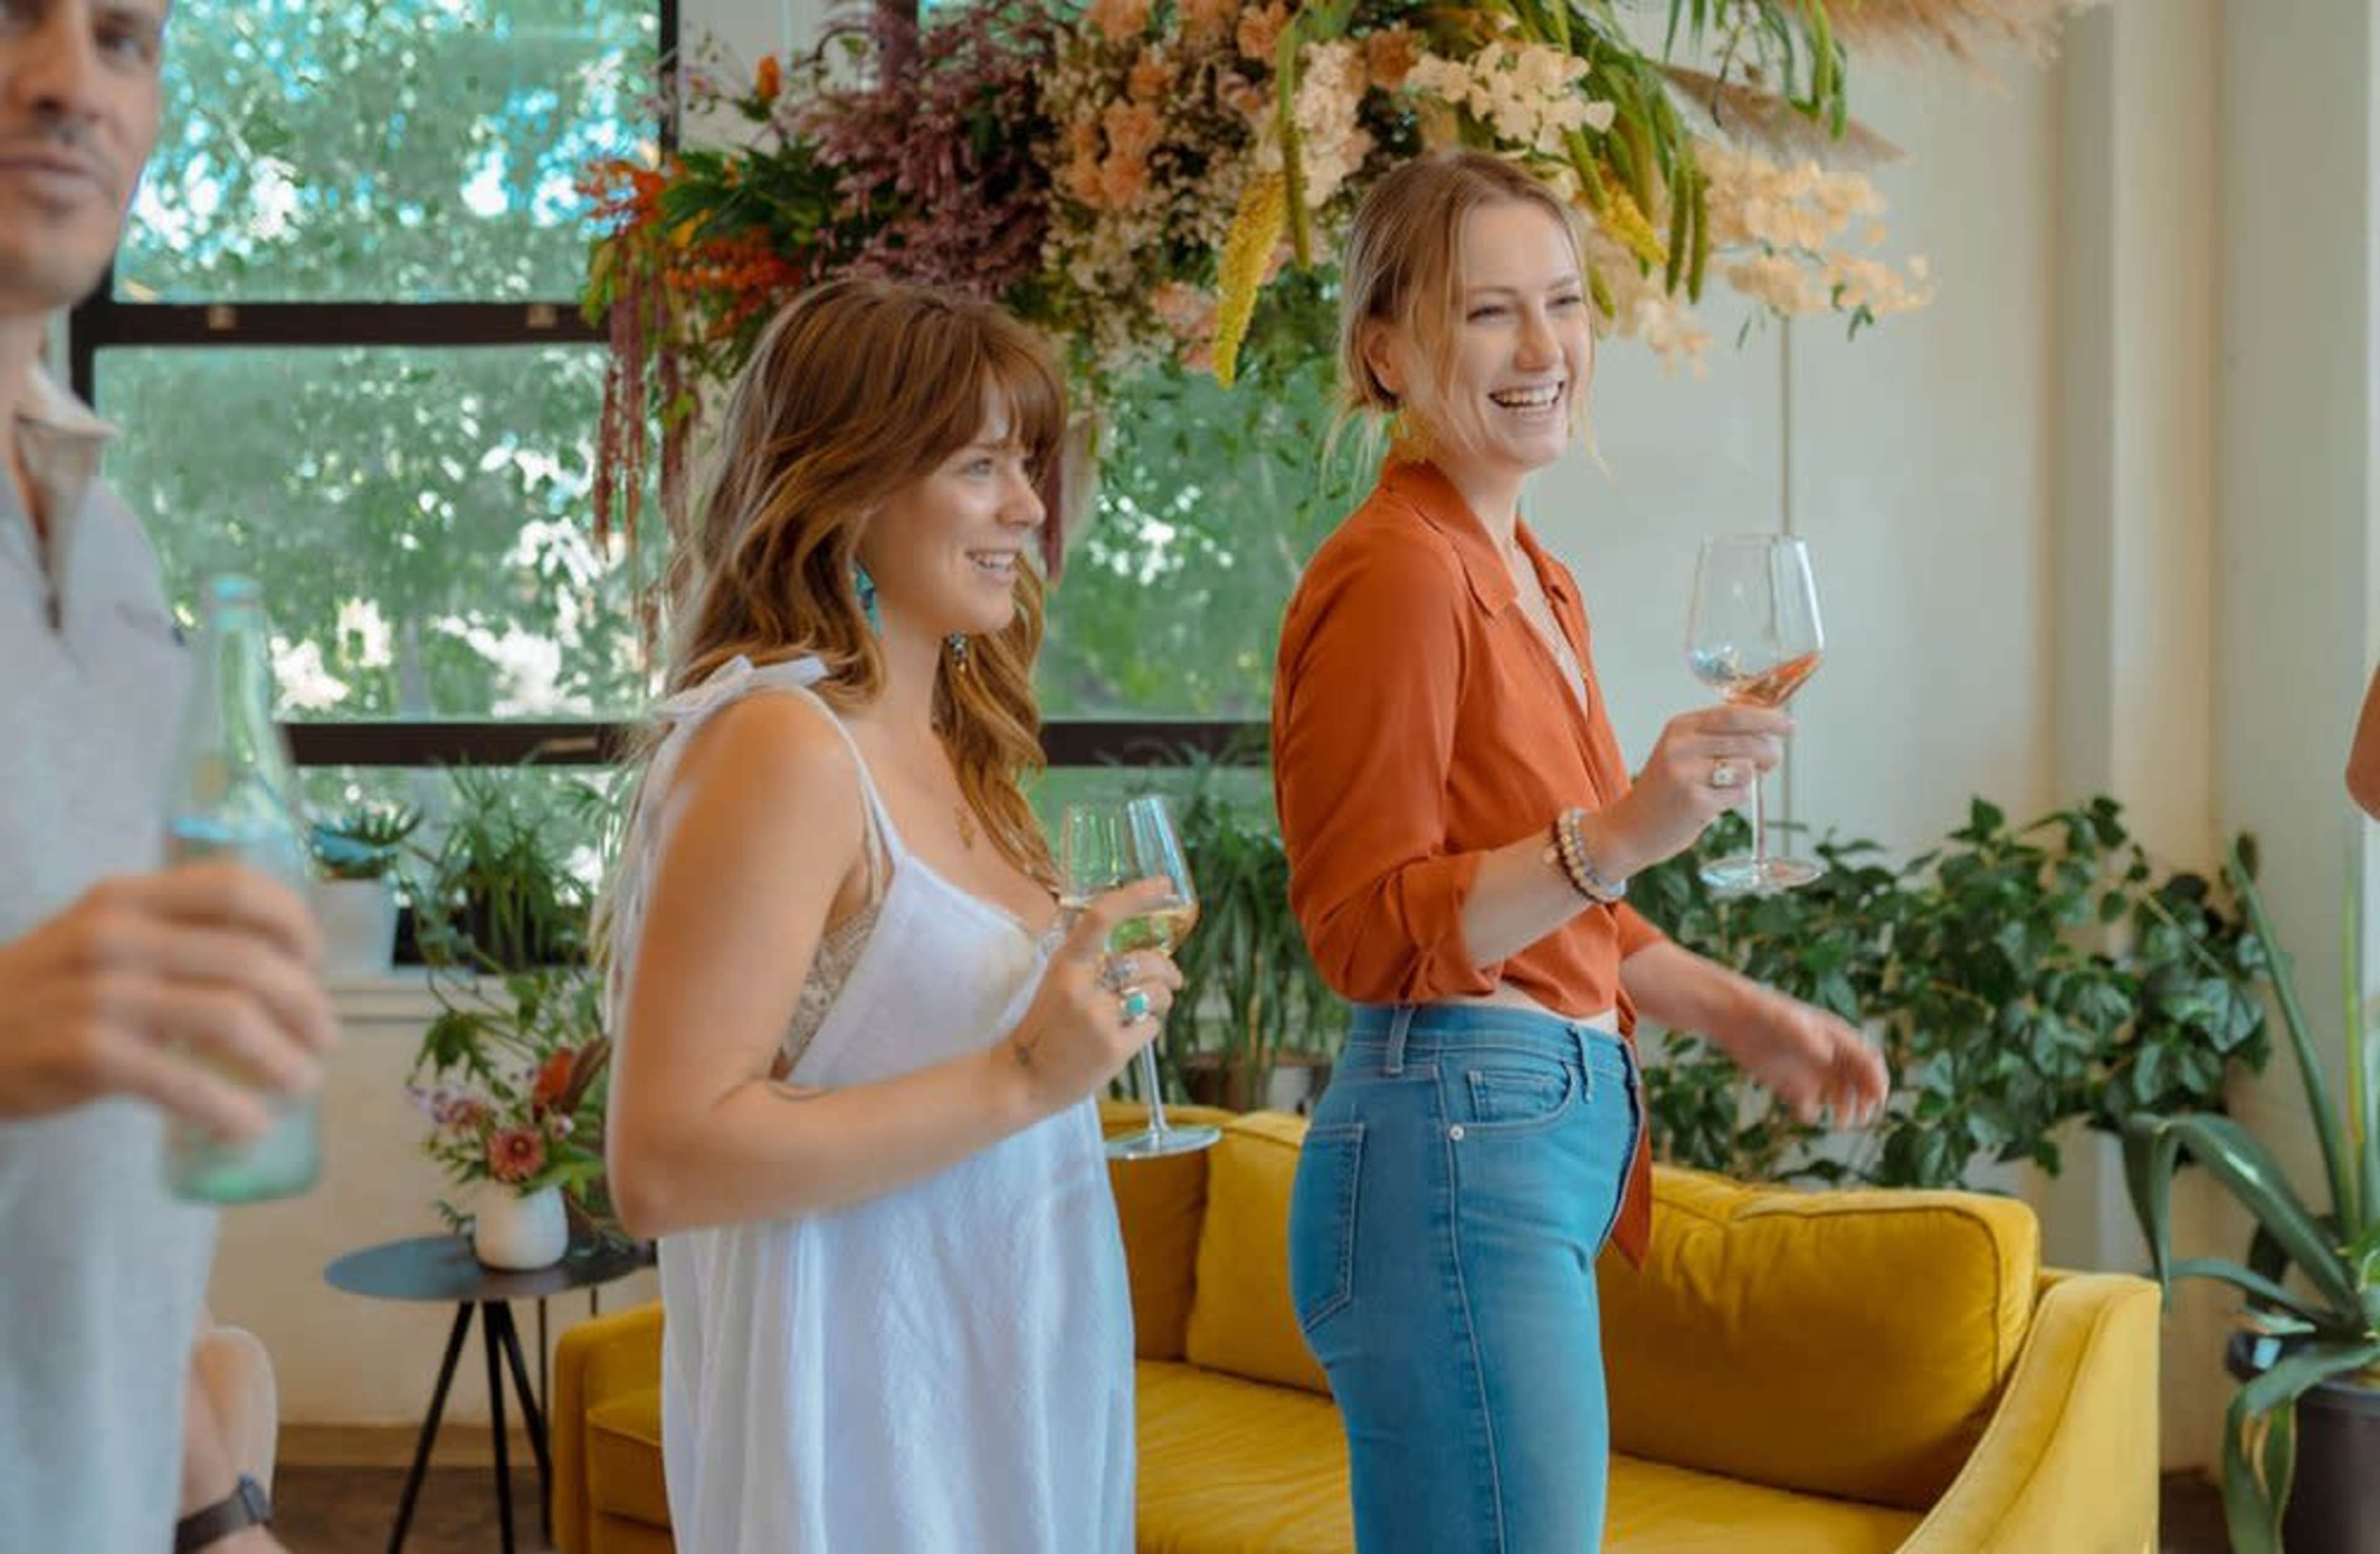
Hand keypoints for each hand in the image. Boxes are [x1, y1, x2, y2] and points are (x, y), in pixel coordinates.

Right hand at [0, 862, 337, 1138]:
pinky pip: (181, 1082)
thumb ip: (175, 940)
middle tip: (324, 1040)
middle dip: (305, 1005)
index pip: (235, 889)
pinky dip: (228, 1107)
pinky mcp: (85, 1053)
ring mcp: (99, 994)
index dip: (294, 923)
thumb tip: (281, 975)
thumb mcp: (103, 941)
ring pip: (228, 1018)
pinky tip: (249, 1125)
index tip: (315, 963)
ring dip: (282, 1058)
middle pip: (249, 961)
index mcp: (128, 898)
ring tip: (303, 1084)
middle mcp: (116, 935)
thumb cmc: (48, 992)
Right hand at [1005, 878, 1185, 1113]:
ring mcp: (1099, 1018)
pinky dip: (1147, 1029)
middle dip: (1169, 971)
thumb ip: (1091, 964)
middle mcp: (1083, 986)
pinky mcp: (1114, 1048)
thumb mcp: (1057, 983)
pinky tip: (1128, 1036)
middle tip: (1173, 979)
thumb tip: (1143, 952)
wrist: (1021, 1078)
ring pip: (1156, 995)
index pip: (1101, 918)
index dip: (1136, 897)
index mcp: (1066, 963)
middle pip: (1147, 962)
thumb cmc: (1045, 1028)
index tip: (1163, 886)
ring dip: (1161, 1001)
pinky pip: (1151, 1027)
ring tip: (1146, 1010)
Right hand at [1598, 704, 1790, 874]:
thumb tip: (1771, 731)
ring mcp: (1686, 775)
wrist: (1631, 828)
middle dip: (1769, 752)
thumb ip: (1718, 737)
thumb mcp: (1683, 752)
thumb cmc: (1667, 790)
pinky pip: (1740, 794)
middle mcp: (1681, 747)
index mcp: (1679, 727)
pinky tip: (1716, 802)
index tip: (1788, 724)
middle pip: (1747, 741)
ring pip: (1747, 768)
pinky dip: (1737, 799)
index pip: (1733, 715)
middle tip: (1771, 762)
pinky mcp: (1696, 803)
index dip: (1766, 718)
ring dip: (1750, 779)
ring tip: (1728, 786)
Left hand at [1728, 993, 1889, 1127]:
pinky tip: (1804, 1113)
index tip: (1878, 1098)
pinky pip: (1807, 1106)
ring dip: (1844, 1111)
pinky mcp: (1789, 1085)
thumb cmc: (1763, 1012)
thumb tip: (1828, 1055)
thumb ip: (1807, 1037)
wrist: (1732, 1017)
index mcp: (1835, 1036)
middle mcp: (1827, 1056)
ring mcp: (1809, 1072)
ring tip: (1840, 1124)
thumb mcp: (1786, 1021)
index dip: (1877, 1079)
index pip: (1868, 1060)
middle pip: (1859, 1082)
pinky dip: (1809, 1114)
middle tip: (1862, 1117)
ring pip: (1838, 1097)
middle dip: (1865, 1100)